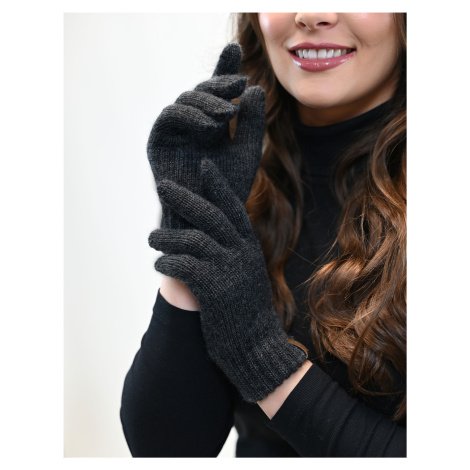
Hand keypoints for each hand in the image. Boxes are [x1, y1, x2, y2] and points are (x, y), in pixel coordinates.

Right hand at [146, 43, 265, 230]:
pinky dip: (189, 114)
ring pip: (186, 99)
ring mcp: (175, 131)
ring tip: (227, 111)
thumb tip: (254, 88)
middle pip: (202, 91)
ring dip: (207, 100)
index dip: (224, 70)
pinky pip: (170, 116)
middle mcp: (193, 125)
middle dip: (220, 84)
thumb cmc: (226, 190)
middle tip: (239, 84)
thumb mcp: (246, 153)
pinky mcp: (159, 140)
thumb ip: (251, 123)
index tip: (236, 49)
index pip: (218, 93)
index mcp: (213, 125)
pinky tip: (209, 122)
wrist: (206, 218)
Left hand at [149, 160, 305, 402]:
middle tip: (163, 186)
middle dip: (185, 198)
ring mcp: (229, 270)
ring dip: (167, 236)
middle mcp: (242, 253)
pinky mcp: (215, 289)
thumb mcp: (244, 277)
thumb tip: (202, 237)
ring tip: (152, 238)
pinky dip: (167, 263)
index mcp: (250, 248)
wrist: (257, 349)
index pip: (233, 208)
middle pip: (209, 215)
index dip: (218, 186)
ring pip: (192, 239)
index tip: (205, 167)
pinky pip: (183, 265)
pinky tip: (159, 265)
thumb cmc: (246, 314)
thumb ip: (229, 255)